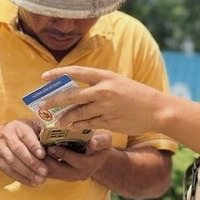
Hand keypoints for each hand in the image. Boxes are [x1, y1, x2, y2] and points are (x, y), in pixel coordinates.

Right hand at [0, 118, 47, 186]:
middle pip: (19, 150)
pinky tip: (32, 183)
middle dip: (32, 163)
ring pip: (13, 162)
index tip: (43, 155)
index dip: (34, 145)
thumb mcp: (28, 126)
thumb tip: (56, 134)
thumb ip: (41, 129)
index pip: (25, 135)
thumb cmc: (17, 133)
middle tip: (44, 172)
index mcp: (16, 126)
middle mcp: (6, 135)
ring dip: (28, 173)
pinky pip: (8, 171)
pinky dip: (21, 178)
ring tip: (40, 180)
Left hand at [39, 67, 166, 134]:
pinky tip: (71, 127)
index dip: (58, 74)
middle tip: (42, 105)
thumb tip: (77, 90)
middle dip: (54, 101)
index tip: (44, 77)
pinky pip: (88, 124)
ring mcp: (106, 107)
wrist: (156, 110)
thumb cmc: (136, 94)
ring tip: (56, 120)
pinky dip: (78, 125)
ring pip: (78, 113)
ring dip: (65, 118)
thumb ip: (98, 85)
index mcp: (105, 77)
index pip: (76, 73)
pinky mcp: (109, 122)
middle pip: (71, 96)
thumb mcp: (117, 82)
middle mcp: (104, 91)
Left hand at [40, 131, 115, 181]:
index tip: (51, 146)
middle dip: (48, 161)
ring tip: (32, 154)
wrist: (96, 155)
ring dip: (42, 165)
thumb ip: (100, 141)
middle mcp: (80, 174)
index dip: (63, 154)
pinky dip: (41, 167)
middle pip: (61, 170)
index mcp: (90, 165)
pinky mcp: (62, 176)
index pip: (76, 161)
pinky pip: (49, 174)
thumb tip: (93, 143)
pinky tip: (33, 158)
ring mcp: (70, 177)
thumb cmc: (100, 144)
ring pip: (53, 174)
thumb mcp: (105, 140)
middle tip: (37, 151)